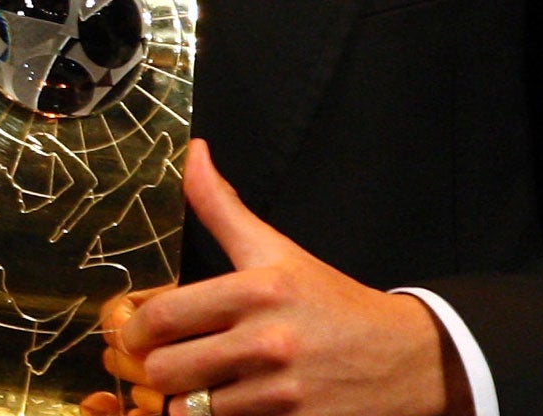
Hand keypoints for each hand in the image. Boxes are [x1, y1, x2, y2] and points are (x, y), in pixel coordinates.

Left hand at [101, 140, 465, 415]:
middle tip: (162, 363)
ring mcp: (283, 395)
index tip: (137, 333)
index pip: (163, 318)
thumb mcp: (275, 248)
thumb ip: (221, 205)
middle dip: (155, 370)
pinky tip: (225, 406)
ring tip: (193, 389)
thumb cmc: (331, 301)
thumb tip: (193, 152)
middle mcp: (268, 343)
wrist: (408, 357)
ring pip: (191, 413)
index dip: (135, 330)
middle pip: (166, 371)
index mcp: (257, 291)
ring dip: (185, 404)